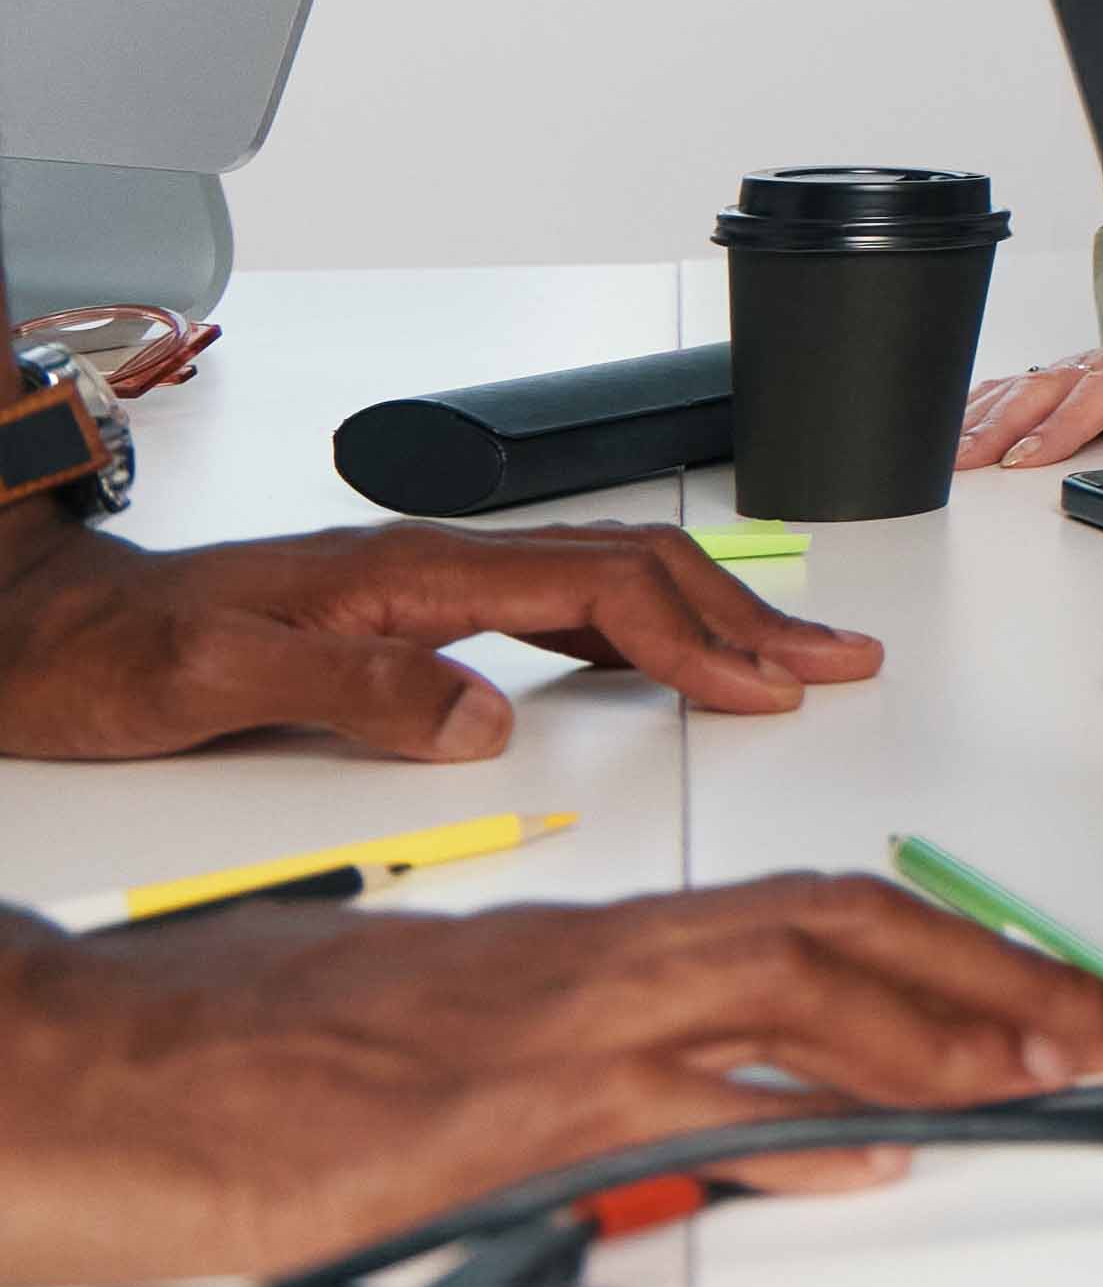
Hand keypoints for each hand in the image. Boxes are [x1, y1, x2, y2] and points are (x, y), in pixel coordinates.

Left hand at [0, 514, 886, 763]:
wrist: (36, 631)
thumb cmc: (107, 659)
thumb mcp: (210, 685)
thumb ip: (354, 694)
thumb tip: (484, 718)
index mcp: (409, 577)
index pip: (597, 592)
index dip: (697, 640)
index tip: (768, 688)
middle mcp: (434, 569)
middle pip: (636, 572)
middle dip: (750, 617)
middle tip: (839, 661)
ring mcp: (430, 588)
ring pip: (613, 584)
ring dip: (716, 617)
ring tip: (794, 655)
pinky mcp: (417, 614)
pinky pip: (567, 608)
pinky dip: (652, 631)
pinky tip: (674, 663)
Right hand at [0, 873, 1102, 1283]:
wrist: (100, 1068)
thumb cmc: (248, 1058)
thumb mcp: (450, 1043)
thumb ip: (585, 1072)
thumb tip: (714, 1127)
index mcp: (583, 941)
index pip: (808, 913)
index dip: (946, 943)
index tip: (1046, 990)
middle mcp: (587, 963)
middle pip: (839, 933)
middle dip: (992, 978)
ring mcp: (549, 1033)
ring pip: (789, 995)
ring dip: (937, 1034)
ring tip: (1049, 1070)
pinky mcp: (496, 1115)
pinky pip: (678, 1107)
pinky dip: (790, 1122)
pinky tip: (877, 1144)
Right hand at [958, 337, 1102, 472]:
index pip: (1090, 398)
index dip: (1055, 428)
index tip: (1023, 459)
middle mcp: (1091, 367)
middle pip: (1039, 392)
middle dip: (998, 428)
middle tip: (964, 461)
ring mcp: (1067, 368)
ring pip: (1016, 388)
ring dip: (979, 420)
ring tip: (948, 453)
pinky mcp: (1050, 373)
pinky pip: (1007, 385)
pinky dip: (977, 404)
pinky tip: (953, 422)